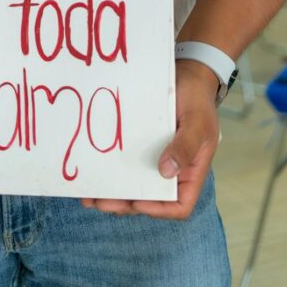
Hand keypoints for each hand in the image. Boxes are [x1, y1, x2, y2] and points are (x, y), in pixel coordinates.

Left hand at [80, 59, 219, 218]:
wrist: (187, 76)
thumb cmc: (198, 101)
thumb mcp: (197, 123)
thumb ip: (185, 146)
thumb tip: (166, 171)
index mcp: (190, 172)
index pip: (179, 205)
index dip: (158, 209)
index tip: (137, 201)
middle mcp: (172, 172)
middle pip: (150, 200)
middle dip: (125, 204)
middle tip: (101, 202)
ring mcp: (155, 160)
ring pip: (134, 186)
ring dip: (113, 194)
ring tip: (89, 197)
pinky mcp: (141, 148)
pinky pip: (126, 165)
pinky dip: (110, 172)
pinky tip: (92, 172)